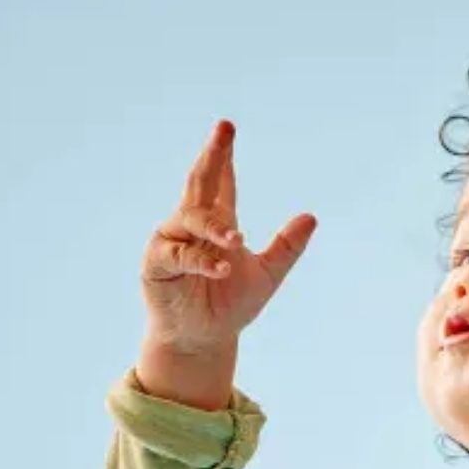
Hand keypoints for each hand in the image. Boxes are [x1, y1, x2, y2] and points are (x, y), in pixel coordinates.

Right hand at [140, 119, 317, 351]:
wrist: (204, 339)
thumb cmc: (230, 305)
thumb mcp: (268, 275)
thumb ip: (287, 247)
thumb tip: (312, 217)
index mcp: (219, 222)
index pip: (222, 182)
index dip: (225, 157)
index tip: (228, 128)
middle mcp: (193, 225)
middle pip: (201, 182)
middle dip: (213, 155)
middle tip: (224, 129)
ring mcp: (172, 241)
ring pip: (190, 219)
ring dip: (214, 228)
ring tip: (237, 242)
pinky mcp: (157, 263)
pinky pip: (178, 254)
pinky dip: (201, 260)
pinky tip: (222, 268)